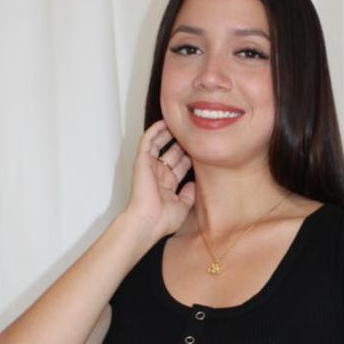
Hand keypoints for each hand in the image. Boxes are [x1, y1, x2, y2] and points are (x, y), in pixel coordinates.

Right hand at [125, 118, 195, 239]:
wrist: (148, 221)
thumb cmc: (163, 220)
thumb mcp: (183, 206)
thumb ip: (189, 194)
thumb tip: (194, 184)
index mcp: (167, 186)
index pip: (180, 167)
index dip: (190, 157)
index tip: (201, 148)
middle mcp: (158, 175)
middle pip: (172, 154)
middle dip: (182, 144)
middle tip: (193, 133)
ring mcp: (149, 168)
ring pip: (158, 144)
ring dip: (167, 134)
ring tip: (178, 122)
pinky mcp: (141, 161)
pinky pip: (147, 141)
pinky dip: (154, 131)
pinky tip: (163, 122)